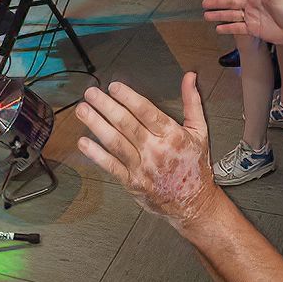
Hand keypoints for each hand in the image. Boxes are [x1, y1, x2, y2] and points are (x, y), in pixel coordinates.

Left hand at [77, 76, 216, 225]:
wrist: (194, 203)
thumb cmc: (195, 166)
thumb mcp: (200, 131)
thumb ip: (192, 102)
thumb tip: (190, 78)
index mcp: (172, 135)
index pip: (146, 112)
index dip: (128, 98)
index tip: (114, 86)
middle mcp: (155, 150)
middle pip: (126, 124)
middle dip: (106, 106)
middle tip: (91, 93)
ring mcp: (142, 167)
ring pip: (115, 142)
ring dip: (96, 125)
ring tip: (83, 110)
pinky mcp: (132, 182)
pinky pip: (111, 166)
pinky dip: (96, 154)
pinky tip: (83, 142)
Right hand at [203, 0, 282, 45]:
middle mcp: (252, 4)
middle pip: (231, 3)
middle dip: (217, 2)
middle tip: (204, 3)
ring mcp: (251, 17)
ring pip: (231, 15)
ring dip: (219, 15)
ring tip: (206, 15)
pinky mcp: (253, 29)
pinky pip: (237, 28)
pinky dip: (228, 28)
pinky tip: (218, 29)